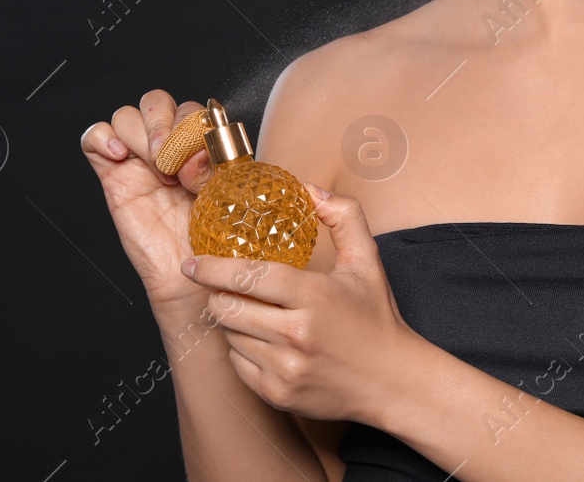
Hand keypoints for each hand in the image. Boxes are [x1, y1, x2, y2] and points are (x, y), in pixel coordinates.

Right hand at [80, 89, 215, 309]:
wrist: (189, 276)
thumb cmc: (213, 237)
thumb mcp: (225, 196)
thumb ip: (214, 168)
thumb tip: (195, 153)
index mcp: (199, 145)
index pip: (190, 109)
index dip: (193, 126)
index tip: (199, 160)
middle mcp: (168, 148)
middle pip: (156, 102)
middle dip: (164, 124)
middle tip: (172, 160)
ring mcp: (138, 160)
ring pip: (127, 116)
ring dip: (141, 134)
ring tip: (156, 168)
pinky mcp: (112, 176)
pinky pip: (93, 138)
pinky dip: (102, 137)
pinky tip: (119, 156)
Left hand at [182, 187, 417, 424]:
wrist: (391, 382)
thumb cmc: (376, 318)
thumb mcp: (367, 261)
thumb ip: (344, 216)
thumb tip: (309, 190)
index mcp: (315, 296)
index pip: (250, 276)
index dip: (214, 268)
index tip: (192, 262)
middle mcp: (296, 334)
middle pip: (227, 308)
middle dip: (219, 294)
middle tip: (227, 286)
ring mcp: (284, 368)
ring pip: (229, 336)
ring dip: (232, 321)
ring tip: (254, 312)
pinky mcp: (277, 394)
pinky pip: (238, 364)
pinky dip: (242, 349)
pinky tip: (264, 340)